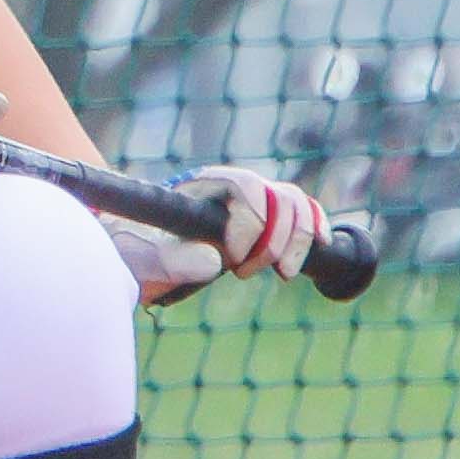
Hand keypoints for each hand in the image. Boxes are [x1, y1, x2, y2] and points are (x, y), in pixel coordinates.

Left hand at [101, 173, 315, 309]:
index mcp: (202, 184)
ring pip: (295, 203)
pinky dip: (316, 226)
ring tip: (282, 275)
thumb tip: (214, 259)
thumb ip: (172, 258)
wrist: (137, 246)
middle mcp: (231, 185)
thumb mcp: (143, 256)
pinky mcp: (266, 217)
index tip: (232, 263)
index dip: (250, 226)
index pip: (244, 187)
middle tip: (244, 274)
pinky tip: (323, 246)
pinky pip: (303, 211)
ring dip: (299, 239)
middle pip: (277, 195)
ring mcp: (252, 200)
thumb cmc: (136, 249)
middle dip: (275, 240)